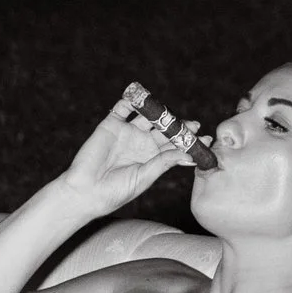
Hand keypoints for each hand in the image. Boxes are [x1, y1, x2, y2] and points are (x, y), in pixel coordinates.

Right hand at [63, 82, 196, 209]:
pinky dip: (132, 100)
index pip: (175, 144)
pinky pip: (123, 107)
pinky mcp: (110, 124)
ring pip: (147, 115)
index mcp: (152, 157)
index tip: (206, 139)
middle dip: (179, 125)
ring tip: (170, 114)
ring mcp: (127, 132)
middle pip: (165, 128)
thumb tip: (189, 154)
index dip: (189, 140)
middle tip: (193, 125)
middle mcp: (141, 142)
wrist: (85, 192)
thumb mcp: (145, 177)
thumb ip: (164, 162)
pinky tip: (144, 101)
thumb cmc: (115, 192)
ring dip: (159, 111)